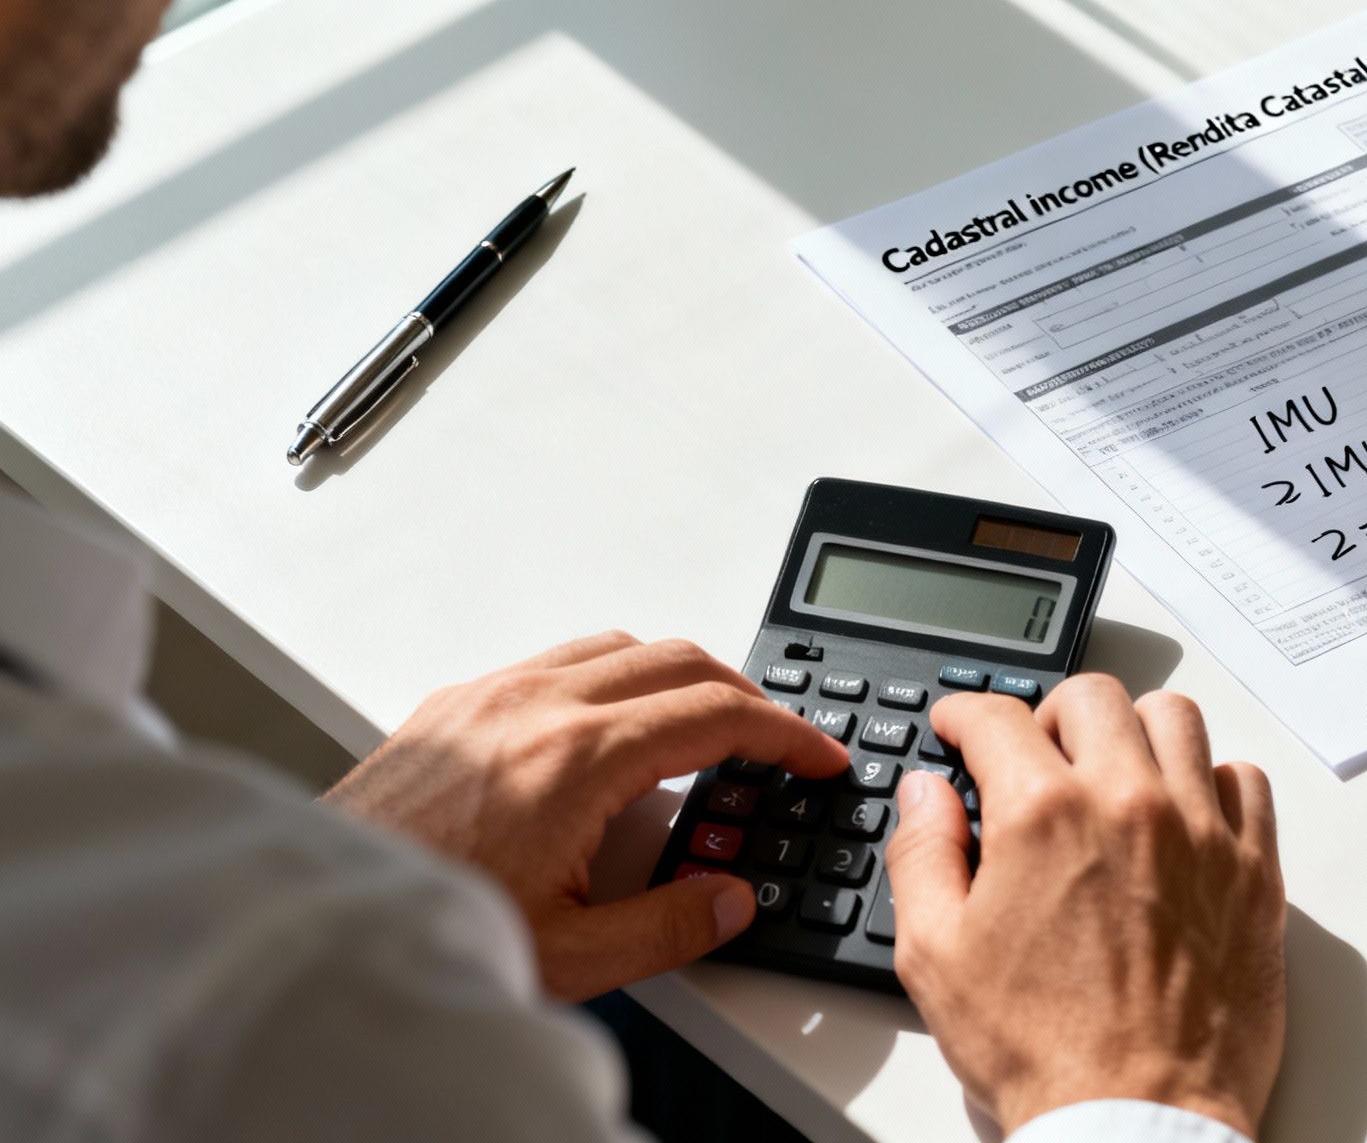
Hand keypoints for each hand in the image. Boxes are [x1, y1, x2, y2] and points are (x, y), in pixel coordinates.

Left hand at [322, 632, 846, 1000]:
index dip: (785, 732)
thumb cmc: (421, 926)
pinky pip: (556, 660)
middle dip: (745, 693)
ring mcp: (489, 696)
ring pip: (616, 647)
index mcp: (577, 760)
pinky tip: (612, 728)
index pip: (716, 716)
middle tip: (777, 738)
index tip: (816, 753)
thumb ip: (670, 924)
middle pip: (677, 660)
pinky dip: (612, 677)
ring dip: (678, 675)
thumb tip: (730, 898)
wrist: (312, 923)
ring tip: (705, 724)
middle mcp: (535, 707)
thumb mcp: (571, 957)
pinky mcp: (451, 705)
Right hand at [886, 676, 1285, 1137]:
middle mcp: (1128, 804)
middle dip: (1047, 714)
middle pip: (1091, 697)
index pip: (995, 716)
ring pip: (1175, 719)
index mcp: (1043, 816)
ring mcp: (1201, 833)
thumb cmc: (1043, 1053)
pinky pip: (1245, 781)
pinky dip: (1210, 781)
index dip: (963, 713)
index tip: (960, 725)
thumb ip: (923, 855)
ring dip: (1133, 731)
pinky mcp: (1254, 872)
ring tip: (1110, 770)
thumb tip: (925, 796)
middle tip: (1033, 753)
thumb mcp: (936, 956)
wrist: (1134, 1121)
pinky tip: (1182, 812)